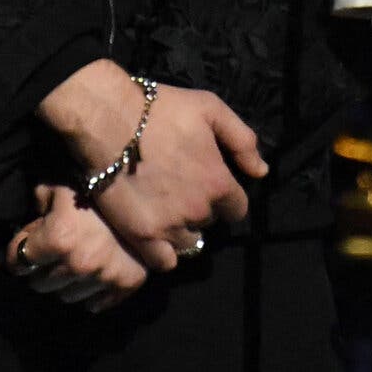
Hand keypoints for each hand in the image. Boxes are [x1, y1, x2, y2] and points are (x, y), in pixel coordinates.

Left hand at [7, 184, 148, 312]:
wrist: (147, 188)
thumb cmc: (97, 184)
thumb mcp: (61, 184)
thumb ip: (40, 203)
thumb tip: (33, 219)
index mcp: (59, 237)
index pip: (17, 260)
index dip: (21, 248)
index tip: (29, 243)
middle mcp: (79, 263)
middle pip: (38, 283)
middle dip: (41, 268)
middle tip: (53, 250)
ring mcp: (103, 277)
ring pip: (65, 296)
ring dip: (65, 282)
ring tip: (76, 258)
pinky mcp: (126, 284)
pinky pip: (95, 304)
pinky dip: (91, 294)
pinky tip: (94, 275)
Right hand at [38, 61, 266, 272]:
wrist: (110, 120)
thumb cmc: (162, 110)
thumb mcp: (211, 109)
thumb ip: (242, 141)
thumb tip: (261, 171)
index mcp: (218, 183)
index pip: (237, 209)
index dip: (227, 196)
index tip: (211, 184)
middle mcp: (197, 211)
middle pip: (210, 222)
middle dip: (202, 207)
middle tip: (182, 188)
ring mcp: (168, 227)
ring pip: (188, 242)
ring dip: (183, 229)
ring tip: (167, 210)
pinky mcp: (140, 236)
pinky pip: (163, 262)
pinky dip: (164, 252)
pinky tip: (156, 234)